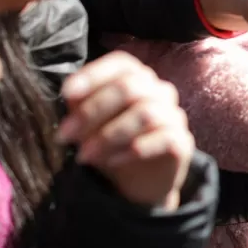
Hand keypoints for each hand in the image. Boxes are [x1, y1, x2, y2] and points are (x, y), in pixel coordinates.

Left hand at [58, 52, 194, 209]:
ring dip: (109, 135)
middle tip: (66, 135)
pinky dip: (134, 149)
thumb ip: (82, 105)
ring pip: (146, 114)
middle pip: (130, 88)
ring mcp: (174, 115)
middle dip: (93, 111)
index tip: (67, 93)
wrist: (137, 184)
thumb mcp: (89, 124)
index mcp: (137, 78)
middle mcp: (160, 91)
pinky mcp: (182, 142)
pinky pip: (164, 138)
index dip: (94, 75)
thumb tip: (70, 94)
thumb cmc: (110, 144)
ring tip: (84, 155)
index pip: (121, 63)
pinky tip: (112, 162)